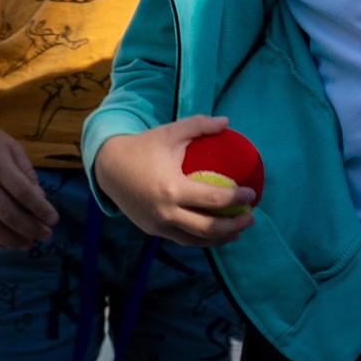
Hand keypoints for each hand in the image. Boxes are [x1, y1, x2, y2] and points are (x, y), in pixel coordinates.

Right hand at [0, 111, 58, 249]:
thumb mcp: (14, 148)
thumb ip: (27, 173)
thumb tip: (41, 199)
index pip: (23, 193)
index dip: (40, 209)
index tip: (54, 220)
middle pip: (7, 213)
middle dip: (29, 228)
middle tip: (46, 236)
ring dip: (9, 239)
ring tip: (27, 245)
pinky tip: (2, 244)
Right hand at [92, 114, 259, 246]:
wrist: (108, 167)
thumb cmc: (143, 147)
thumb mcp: (171, 132)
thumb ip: (200, 125)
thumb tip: (227, 121)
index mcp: (172, 189)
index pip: (213, 200)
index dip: (236, 199)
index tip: (252, 194)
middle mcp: (164, 212)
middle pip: (207, 228)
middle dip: (233, 225)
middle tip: (251, 217)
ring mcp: (157, 225)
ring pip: (194, 239)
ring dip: (219, 238)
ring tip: (238, 230)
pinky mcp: (151, 230)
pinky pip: (181, 238)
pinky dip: (200, 239)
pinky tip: (214, 233)